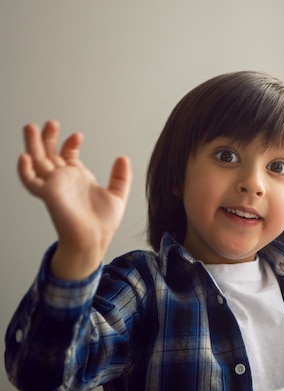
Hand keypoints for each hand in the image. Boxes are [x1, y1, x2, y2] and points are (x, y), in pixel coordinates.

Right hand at [18, 120, 131, 280]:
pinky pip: (32, 182)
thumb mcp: (117, 195)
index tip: (78, 135)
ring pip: (37, 162)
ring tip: (30, 128)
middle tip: (50, 122)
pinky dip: (25, 171)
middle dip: (47, 138)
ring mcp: (55, 186)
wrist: (95, 239)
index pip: (68, 155)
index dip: (70, 143)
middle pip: (49, 154)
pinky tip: (25, 158)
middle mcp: (64, 180)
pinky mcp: (49, 195)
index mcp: (78, 178)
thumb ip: (120, 176)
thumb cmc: (102, 223)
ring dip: (33, 146)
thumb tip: (123, 158)